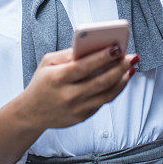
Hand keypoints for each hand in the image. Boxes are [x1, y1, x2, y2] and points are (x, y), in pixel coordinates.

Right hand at [21, 46, 137, 129]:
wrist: (31, 113)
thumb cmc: (42, 82)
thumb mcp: (48, 62)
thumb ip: (68, 54)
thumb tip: (92, 46)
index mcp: (58, 78)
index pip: (85, 66)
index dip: (102, 57)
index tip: (117, 47)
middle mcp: (68, 95)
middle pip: (101, 81)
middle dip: (119, 67)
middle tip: (132, 56)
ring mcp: (77, 109)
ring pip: (107, 94)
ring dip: (122, 80)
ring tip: (131, 67)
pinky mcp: (83, 117)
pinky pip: (103, 102)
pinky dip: (115, 90)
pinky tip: (121, 79)